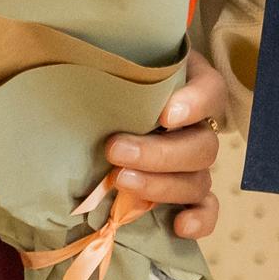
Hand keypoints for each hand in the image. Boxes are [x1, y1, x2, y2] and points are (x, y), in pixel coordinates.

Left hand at [97, 53, 227, 242]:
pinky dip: (199, 220)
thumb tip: (68, 54)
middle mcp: (198, 127)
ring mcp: (195, 165)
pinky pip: (207, 210)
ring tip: (121, 181)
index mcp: (190, 87)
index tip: (165, 113)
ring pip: (199, 180)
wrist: (100, 106)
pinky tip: (178, 225)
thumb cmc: (109, 80)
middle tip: (115, 149)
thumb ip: (108, 62)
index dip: (195, 104)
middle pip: (202, 145)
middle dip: (159, 153)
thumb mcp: (114, 61)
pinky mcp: (188, 195)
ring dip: (162, 185)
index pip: (211, 92)